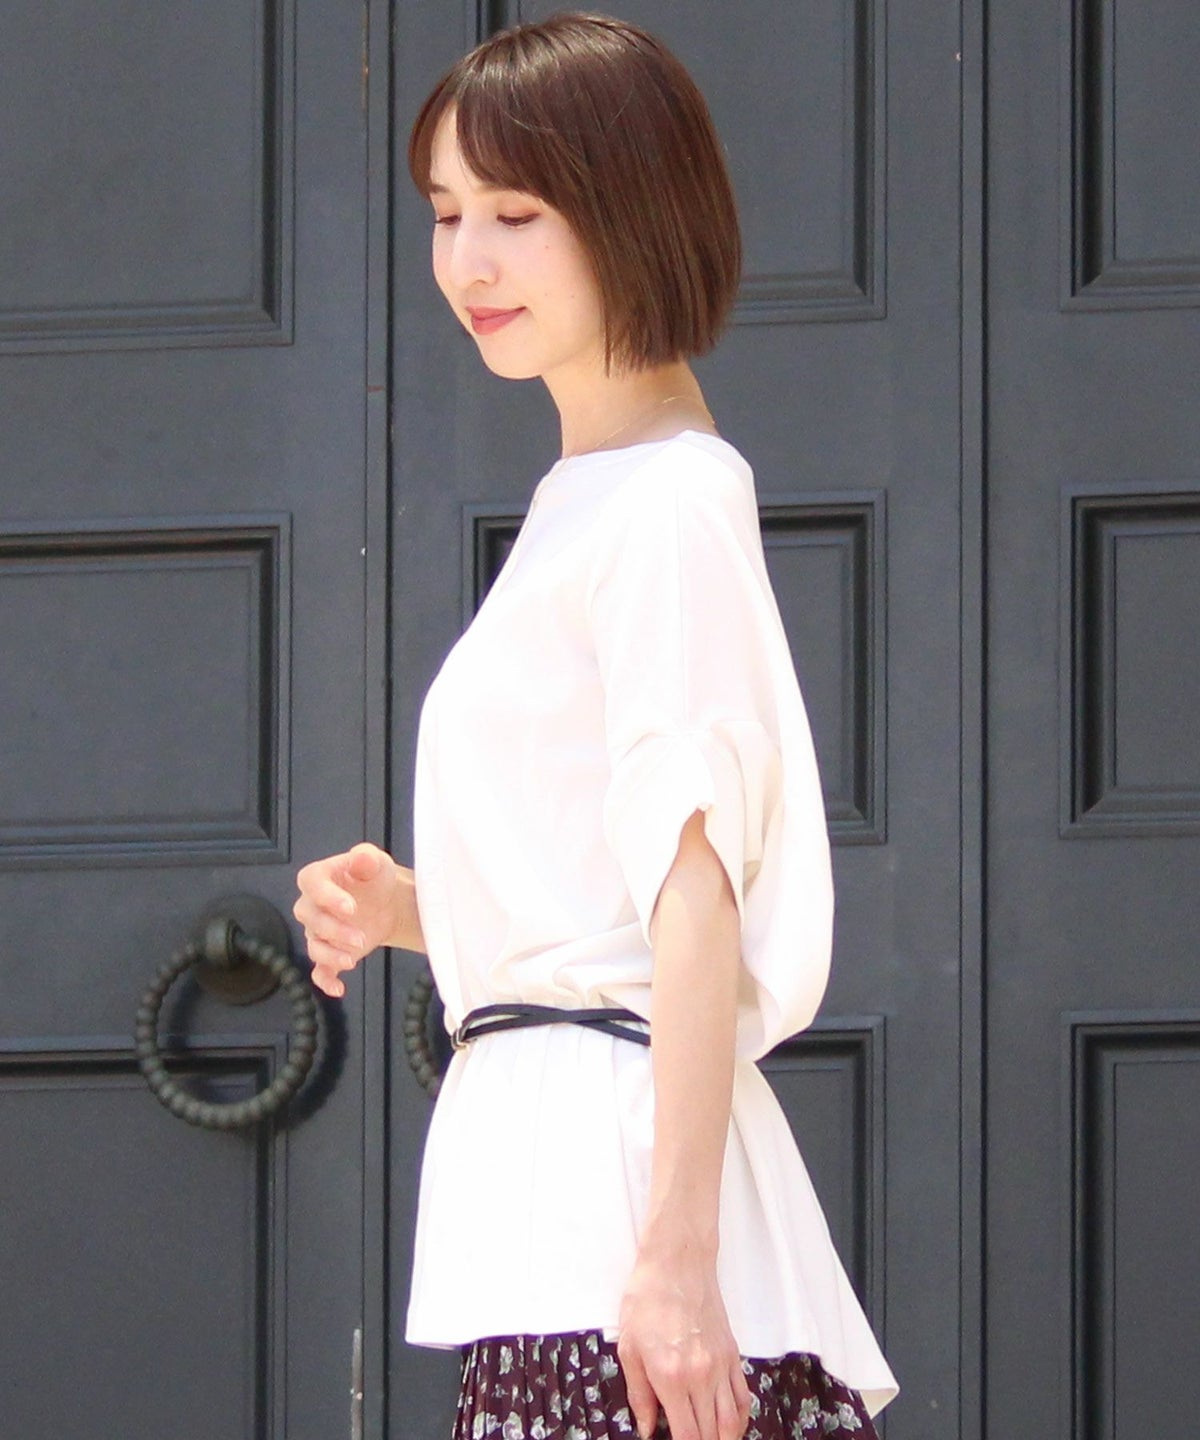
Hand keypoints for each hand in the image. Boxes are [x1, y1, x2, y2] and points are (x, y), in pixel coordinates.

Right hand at [293, 842, 401, 996]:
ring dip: (331, 955)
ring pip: (314, 946)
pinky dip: (325, 981)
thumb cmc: (376, 877)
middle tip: (360, 937)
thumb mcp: (376, 862)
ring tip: (352, 960)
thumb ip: (366, 857)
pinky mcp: (330, 952)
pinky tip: (338, 989)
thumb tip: (359, 858)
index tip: (350, 907)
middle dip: (334, 930)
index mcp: (319, 878)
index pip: (311, 883)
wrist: (388, 902)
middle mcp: (312, 905)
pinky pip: (319, 970)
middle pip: (310, 918)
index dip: (326, 896)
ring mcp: (319, 931)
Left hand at [617, 1249, 751, 1439]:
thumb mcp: (629, 1348)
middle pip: (713, 1434)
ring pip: (733, 1422)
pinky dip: (740, 1418)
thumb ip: (638, 1394)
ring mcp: (720, 1366)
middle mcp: (701, 1376)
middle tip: (690, 1438)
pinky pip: (743, 1397)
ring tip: (711, 1438)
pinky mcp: (732, 1354)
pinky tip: (729, 1423)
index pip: (688, 1436)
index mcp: (671, 1377)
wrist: (676, 1263)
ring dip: (724, 1437)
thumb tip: (646, 1426)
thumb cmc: (648, 1298)